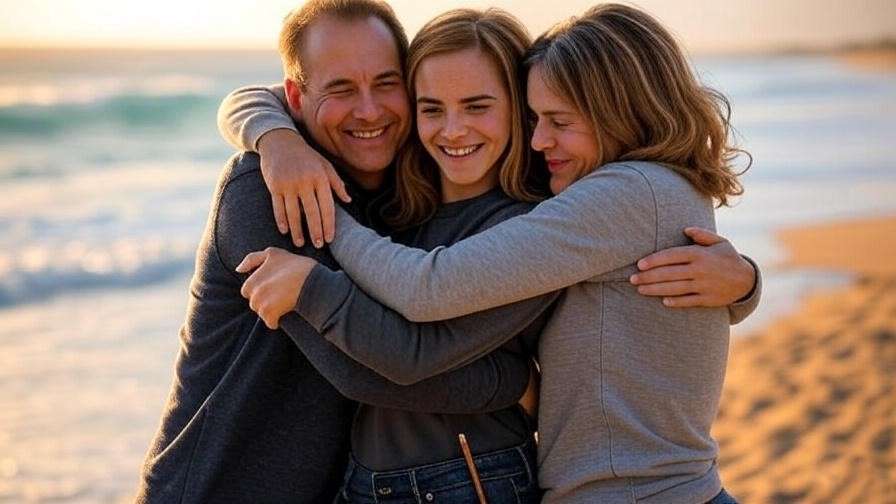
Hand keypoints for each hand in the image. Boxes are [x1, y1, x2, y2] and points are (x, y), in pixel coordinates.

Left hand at [236, 247, 317, 328]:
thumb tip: (238, 270)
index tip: (273, 286)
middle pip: (254, 303)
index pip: (247, 290)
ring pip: (261, 313)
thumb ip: (252, 259)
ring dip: (270, 311)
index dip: (260, 288)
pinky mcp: (270, 315)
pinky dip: (276, 321)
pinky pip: (270, 323)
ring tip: (284, 302)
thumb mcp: (273, 254)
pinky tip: (286, 312)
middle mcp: (254, 293)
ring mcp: (261, 304)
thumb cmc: (296, 265)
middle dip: (264, 301)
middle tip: (280, 294)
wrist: (313, 281)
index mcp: (252, 280)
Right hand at [257, 129, 351, 248]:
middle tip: (318, 245)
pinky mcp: (274, 186)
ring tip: (300, 243)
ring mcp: (288, 184)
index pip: (326, 206)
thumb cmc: (306, 155)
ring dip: (297, 230)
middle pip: (311, 212)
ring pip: (293, 213)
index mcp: (320, 177)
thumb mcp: (325, 165)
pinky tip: (285, 231)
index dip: (328, 224)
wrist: (280, 141)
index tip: (329, 238)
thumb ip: (337, 183)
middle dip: (315, 231)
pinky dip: (282, 220)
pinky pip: (278, 207)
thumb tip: (348, 201)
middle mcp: (304, 181)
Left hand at [630, 227, 755, 307]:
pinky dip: (675, 302)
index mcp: (700, 254)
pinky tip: (663, 301)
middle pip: (669, 273)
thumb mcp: (719, 242)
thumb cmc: (728, 258)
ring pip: (675, 288)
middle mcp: (700, 270)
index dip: (654, 260)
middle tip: (632, 279)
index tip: (640, 264)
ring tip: (640, 289)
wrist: (747, 281)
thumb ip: (702, 235)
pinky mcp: (707, 299)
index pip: (672, 256)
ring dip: (655, 290)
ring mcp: (704, 285)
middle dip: (648, 277)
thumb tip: (685, 229)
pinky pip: (688, 301)